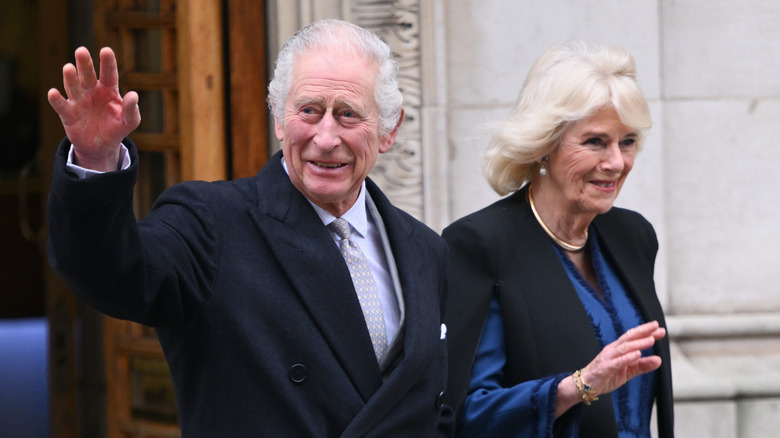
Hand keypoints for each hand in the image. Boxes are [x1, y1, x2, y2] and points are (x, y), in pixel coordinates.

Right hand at [47, 47, 140, 171]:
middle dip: (85, 63)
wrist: (101, 146)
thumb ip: (132, 109)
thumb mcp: (129, 121)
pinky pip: (61, 105)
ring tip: (68, 68)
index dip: (107, 62)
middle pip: (88, 75)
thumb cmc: (116, 128)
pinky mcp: (68, 114)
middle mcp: (92, 91)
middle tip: (81, 51)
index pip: (109, 74)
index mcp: (108, 89)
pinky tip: (53, 93)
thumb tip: (133, 95)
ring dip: (70, 78)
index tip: (106, 50)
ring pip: (73, 86)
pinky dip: (56, 100)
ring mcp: (78, 101)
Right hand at [556, 320, 665, 415]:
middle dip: (643, 332)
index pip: (633, 338)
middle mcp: (613, 350)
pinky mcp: (604, 368)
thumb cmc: (606, 375)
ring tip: (651, 340)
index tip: (660, 329)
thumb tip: (659, 360)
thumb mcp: (628, 371)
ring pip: (624, 348)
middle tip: (657, 327)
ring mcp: (608, 358)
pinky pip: (617, 362)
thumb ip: (642, 366)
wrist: (585, 385)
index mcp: (618, 349)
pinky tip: (637, 355)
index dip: (646, 332)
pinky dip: (627, 358)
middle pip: (628, 338)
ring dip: (638, 343)